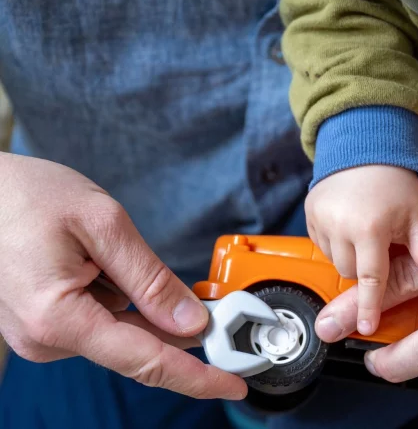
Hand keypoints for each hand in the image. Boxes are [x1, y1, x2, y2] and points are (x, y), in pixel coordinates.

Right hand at [0, 153, 245, 399]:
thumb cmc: (23, 197)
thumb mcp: (103, 224)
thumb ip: (150, 278)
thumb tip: (190, 320)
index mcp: (59, 318)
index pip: (145, 361)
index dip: (196, 375)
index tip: (232, 383)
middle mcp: (46, 338)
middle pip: (137, 347)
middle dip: (178, 327)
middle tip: (207, 297)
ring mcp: (42, 333)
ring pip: (120, 331)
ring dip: (142, 304)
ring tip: (116, 253)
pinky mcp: (43, 322)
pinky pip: (99, 319)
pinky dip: (120, 298)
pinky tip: (104, 262)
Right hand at [305, 165, 417, 335]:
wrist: (364, 146)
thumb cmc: (395, 181)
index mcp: (369, 228)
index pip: (371, 278)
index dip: (370, 306)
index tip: (367, 327)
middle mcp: (339, 226)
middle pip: (351, 273)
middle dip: (367, 269)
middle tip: (382, 247)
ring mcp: (320, 220)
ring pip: (335, 261)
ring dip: (351, 257)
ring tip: (367, 233)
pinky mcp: (309, 215)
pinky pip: (321, 245)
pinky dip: (336, 244)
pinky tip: (351, 227)